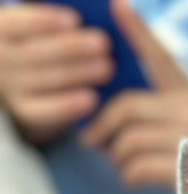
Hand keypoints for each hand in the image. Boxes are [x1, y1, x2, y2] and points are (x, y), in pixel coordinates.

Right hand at [0, 3, 113, 143]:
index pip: (18, 23)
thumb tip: (88, 18)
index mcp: (3, 30)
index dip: (46, 20)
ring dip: (78, 73)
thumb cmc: (43, 45)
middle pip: (36, 53)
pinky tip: (92, 99)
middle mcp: (2, 59)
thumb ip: (60, 25)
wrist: (29, 83)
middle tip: (104, 44)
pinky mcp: (26, 110)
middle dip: (72, 48)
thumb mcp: (42, 31)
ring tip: (108, 68)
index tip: (76, 20)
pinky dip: (69, 105)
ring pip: (45, 79)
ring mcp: (12, 87)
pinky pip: (47, 110)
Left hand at [80, 0, 187, 188]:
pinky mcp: (187, 167)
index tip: (117, 5)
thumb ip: (162, 115)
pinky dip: (128, 176)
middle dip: (103, 126)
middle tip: (93, 141)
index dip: (137, 31)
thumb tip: (111, 122)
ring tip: (122, 167)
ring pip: (128, 141)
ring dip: (117, 158)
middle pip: (127, 107)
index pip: (160, 58)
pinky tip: (132, 181)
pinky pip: (138, 167)